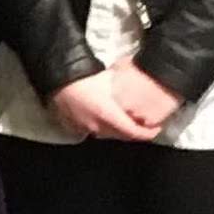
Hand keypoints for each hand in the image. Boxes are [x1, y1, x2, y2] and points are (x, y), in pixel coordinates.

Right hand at [50, 64, 177, 142]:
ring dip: (117, 130)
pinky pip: (91, 131)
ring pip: (106, 134)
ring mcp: (84, 129)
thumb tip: (139, 81)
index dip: (148, 133)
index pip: (134, 132)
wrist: (58, 78)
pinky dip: (101, 127)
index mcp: (109, 116)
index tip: (156, 128)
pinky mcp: (73, 127)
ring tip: (123, 120)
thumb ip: (124, 86)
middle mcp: (98, 127)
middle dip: (133, 131)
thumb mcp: (109, 78)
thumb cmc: (84, 78)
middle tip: (142, 123)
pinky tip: (101, 118)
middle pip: (121, 136)